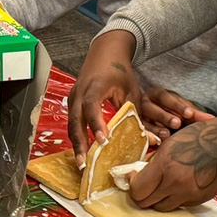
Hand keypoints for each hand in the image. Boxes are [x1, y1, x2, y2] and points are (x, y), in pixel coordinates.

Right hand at [67, 30, 139, 166]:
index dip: (96, 124)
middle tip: (84, 163)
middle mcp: (79, 92)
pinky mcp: (72, 102)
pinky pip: (72, 122)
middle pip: (75, 120)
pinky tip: (82, 151)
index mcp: (95, 87)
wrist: (105, 53)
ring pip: (71, 124)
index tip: (103, 141)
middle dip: (79, 143)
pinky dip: (76, 136)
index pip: (91, 107)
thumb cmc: (120, 72)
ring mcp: (73, 97)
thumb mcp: (131, 90)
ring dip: (76, 144)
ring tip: (81, 163)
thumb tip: (145, 138)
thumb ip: (134, 113)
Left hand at [129, 114, 216, 210]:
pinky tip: (177, 186)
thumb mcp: (170, 144)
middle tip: (143, 185)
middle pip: (146, 203)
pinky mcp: (199, 199)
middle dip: (141, 195)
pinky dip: (174, 199)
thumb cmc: (199, 137)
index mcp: (165, 165)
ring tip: (160, 186)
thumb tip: (140, 174)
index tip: (134, 176)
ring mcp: (189, 194)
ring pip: (161, 207)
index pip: (138, 189)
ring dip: (157, 199)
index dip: (132, 184)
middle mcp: (175, 183)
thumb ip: (154, 162)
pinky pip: (179, 205)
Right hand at [141, 86, 215, 141]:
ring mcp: (137, 116)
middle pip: (152, 108)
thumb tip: (213, 120)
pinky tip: (155, 142)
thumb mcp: (182, 110)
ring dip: (155, 128)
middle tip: (177, 124)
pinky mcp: (133, 127)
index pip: (165, 97)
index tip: (189, 114)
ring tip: (166, 135)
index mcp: (156, 94)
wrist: (156, 117)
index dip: (177, 105)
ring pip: (143, 121)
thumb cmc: (171, 112)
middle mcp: (144, 103)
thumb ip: (195, 115)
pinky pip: (139, 132)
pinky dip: (147, 137)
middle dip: (164, 116)